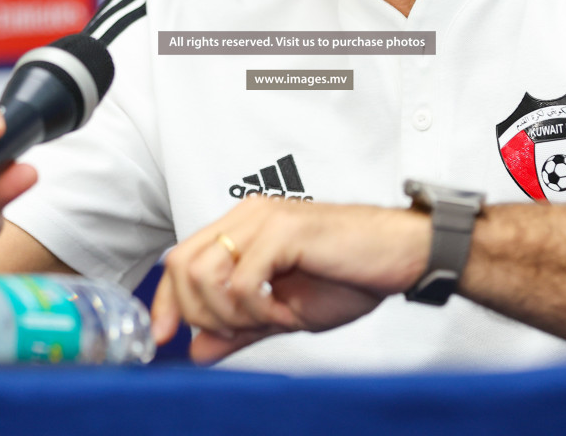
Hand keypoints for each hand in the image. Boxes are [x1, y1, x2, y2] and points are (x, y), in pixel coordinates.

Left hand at [151, 197, 430, 362]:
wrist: (401, 256)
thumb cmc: (351, 275)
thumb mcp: (285, 311)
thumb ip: (240, 327)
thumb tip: (197, 350)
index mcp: (243, 227)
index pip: (180, 259)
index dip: (165, 302)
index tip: (164, 338)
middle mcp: (247, 215)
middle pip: (182, 265)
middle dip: (197, 312)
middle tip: (235, 333)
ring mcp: (264, 218)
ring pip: (205, 273)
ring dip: (229, 313)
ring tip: (267, 321)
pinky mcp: (284, 231)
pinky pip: (243, 282)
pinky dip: (258, 310)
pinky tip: (285, 313)